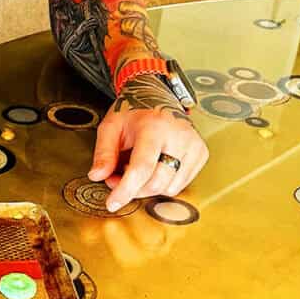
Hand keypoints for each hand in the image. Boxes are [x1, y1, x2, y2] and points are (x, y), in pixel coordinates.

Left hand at [88, 74, 207, 211]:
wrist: (157, 95)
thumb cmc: (133, 112)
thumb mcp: (110, 126)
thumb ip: (103, 153)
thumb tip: (97, 176)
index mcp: (154, 127)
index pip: (142, 168)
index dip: (125, 190)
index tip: (112, 203)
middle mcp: (178, 136)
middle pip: (156, 183)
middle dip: (133, 189)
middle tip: (117, 177)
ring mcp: (193, 145)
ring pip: (169, 187)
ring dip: (147, 187)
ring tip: (136, 168)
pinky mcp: (201, 153)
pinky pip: (181, 184)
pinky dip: (163, 183)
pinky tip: (153, 168)